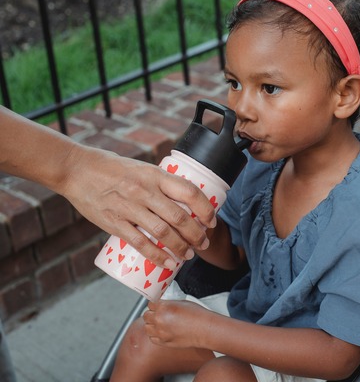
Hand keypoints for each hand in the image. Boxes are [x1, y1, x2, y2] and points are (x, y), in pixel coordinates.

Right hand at [59, 146, 215, 268]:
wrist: (76, 170)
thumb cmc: (111, 168)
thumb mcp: (142, 169)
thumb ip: (159, 184)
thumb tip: (182, 201)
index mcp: (155, 175)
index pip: (189, 192)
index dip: (206, 209)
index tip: (212, 222)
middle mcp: (145, 191)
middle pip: (180, 217)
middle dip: (197, 235)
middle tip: (203, 244)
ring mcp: (129, 207)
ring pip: (163, 232)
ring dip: (181, 247)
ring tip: (188, 255)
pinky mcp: (114, 222)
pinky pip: (140, 243)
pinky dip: (157, 256)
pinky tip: (168, 263)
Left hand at [143, 299, 210, 347]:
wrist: (204, 329)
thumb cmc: (197, 315)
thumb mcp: (181, 302)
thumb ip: (168, 304)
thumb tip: (162, 305)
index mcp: (163, 307)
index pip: (150, 304)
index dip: (154, 304)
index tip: (157, 305)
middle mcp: (159, 319)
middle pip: (146, 316)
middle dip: (152, 314)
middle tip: (158, 314)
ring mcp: (160, 332)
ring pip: (147, 328)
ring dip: (152, 325)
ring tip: (160, 323)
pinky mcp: (163, 342)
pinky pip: (152, 338)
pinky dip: (155, 335)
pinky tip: (162, 331)